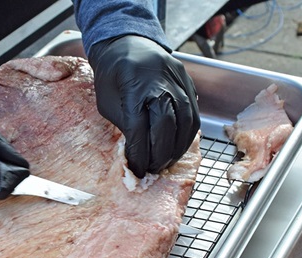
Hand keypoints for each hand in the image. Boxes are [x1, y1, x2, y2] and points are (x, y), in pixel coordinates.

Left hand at [89, 35, 199, 177]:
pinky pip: (193, 114)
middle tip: (152, 169)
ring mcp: (178, 80)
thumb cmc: (113, 76)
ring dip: (177, 148)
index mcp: (134, 85)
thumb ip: (123, 125)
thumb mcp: (107, 102)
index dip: (139, 153)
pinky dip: (187, 136)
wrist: (127, 44)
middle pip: (166, 126)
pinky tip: (176, 147)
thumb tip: (138, 153)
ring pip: (186, 121)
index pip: (139, 128)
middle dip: (159, 154)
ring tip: (165, 162)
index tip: (136, 170)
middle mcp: (160, 82)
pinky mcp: (188, 82)